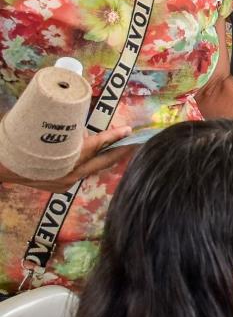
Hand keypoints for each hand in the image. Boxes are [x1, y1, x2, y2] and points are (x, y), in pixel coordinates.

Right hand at [0, 126, 134, 191]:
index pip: (97, 144)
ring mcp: (66, 181)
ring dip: (104, 157)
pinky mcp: (60, 187)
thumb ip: (69, 132)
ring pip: (92, 167)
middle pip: (102, 160)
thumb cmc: (20, 143)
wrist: (0, 166)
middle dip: (120, 151)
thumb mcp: (44, 130)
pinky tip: (94, 157)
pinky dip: (87, 163)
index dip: (114, 136)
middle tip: (135, 142)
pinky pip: (80, 172)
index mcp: (68, 157)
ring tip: (118, 147)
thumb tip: (83, 131)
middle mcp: (70, 172)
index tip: (129, 129)